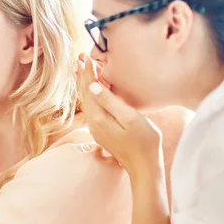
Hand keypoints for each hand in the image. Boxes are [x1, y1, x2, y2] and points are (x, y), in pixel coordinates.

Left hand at [76, 55, 163, 182]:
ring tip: (80, 70)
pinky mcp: (101, 131)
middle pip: (83, 94)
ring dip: (83, 84)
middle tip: (79, 58)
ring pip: (86, 101)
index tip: (85, 57)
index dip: (87, 72)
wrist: (144, 167)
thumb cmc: (144, 141)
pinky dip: (89, 94)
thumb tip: (92, 85)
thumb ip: (110, 101)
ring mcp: (96, 128)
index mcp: (98, 117)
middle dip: (81, 75)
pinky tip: (91, 90)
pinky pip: (91, 107)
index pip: (88, 89)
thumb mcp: (131, 118)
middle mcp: (93, 122)